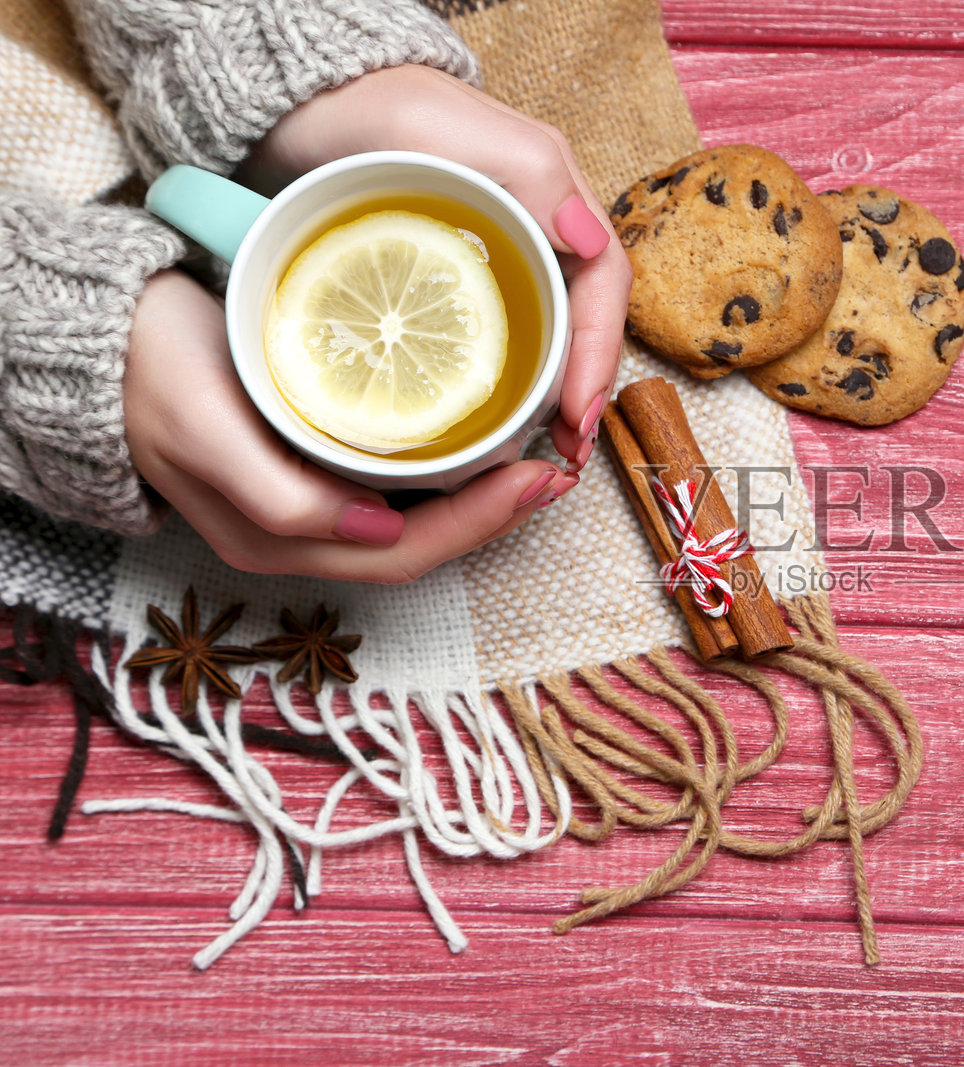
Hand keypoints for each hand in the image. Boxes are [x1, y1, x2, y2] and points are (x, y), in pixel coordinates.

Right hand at [126, 270, 573, 582]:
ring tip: (534, 457)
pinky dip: (445, 475)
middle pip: (422, 546)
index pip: (405, 552)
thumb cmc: (154, 372)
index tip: (539, 474)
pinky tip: (480, 440)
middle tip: (557, 468)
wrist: (98, 336)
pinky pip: (393, 491)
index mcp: (278, 537)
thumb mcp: (207, 430)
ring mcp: (305, 507)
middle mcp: (300, 534)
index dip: (479, 524)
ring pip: (412, 524)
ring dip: (477, 499)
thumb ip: (279, 493)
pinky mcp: (307, 470)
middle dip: (495, 516)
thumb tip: (373, 528)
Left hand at [246, 63, 631, 487]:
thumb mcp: (445, 127)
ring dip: (550, 401)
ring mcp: (497, 263)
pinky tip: (487, 427)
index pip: (600, 284)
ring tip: (538, 454)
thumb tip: (592, 243)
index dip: (599, 352)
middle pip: (582, 321)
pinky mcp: (454, 286)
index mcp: (550, 199)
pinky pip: (496, 342)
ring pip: (545, 338)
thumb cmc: (371, 105)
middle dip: (583, 392)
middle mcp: (535, 234)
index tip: (578, 414)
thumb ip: (530, 174)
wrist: (299, 106)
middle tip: (564, 454)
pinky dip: (501, 389)